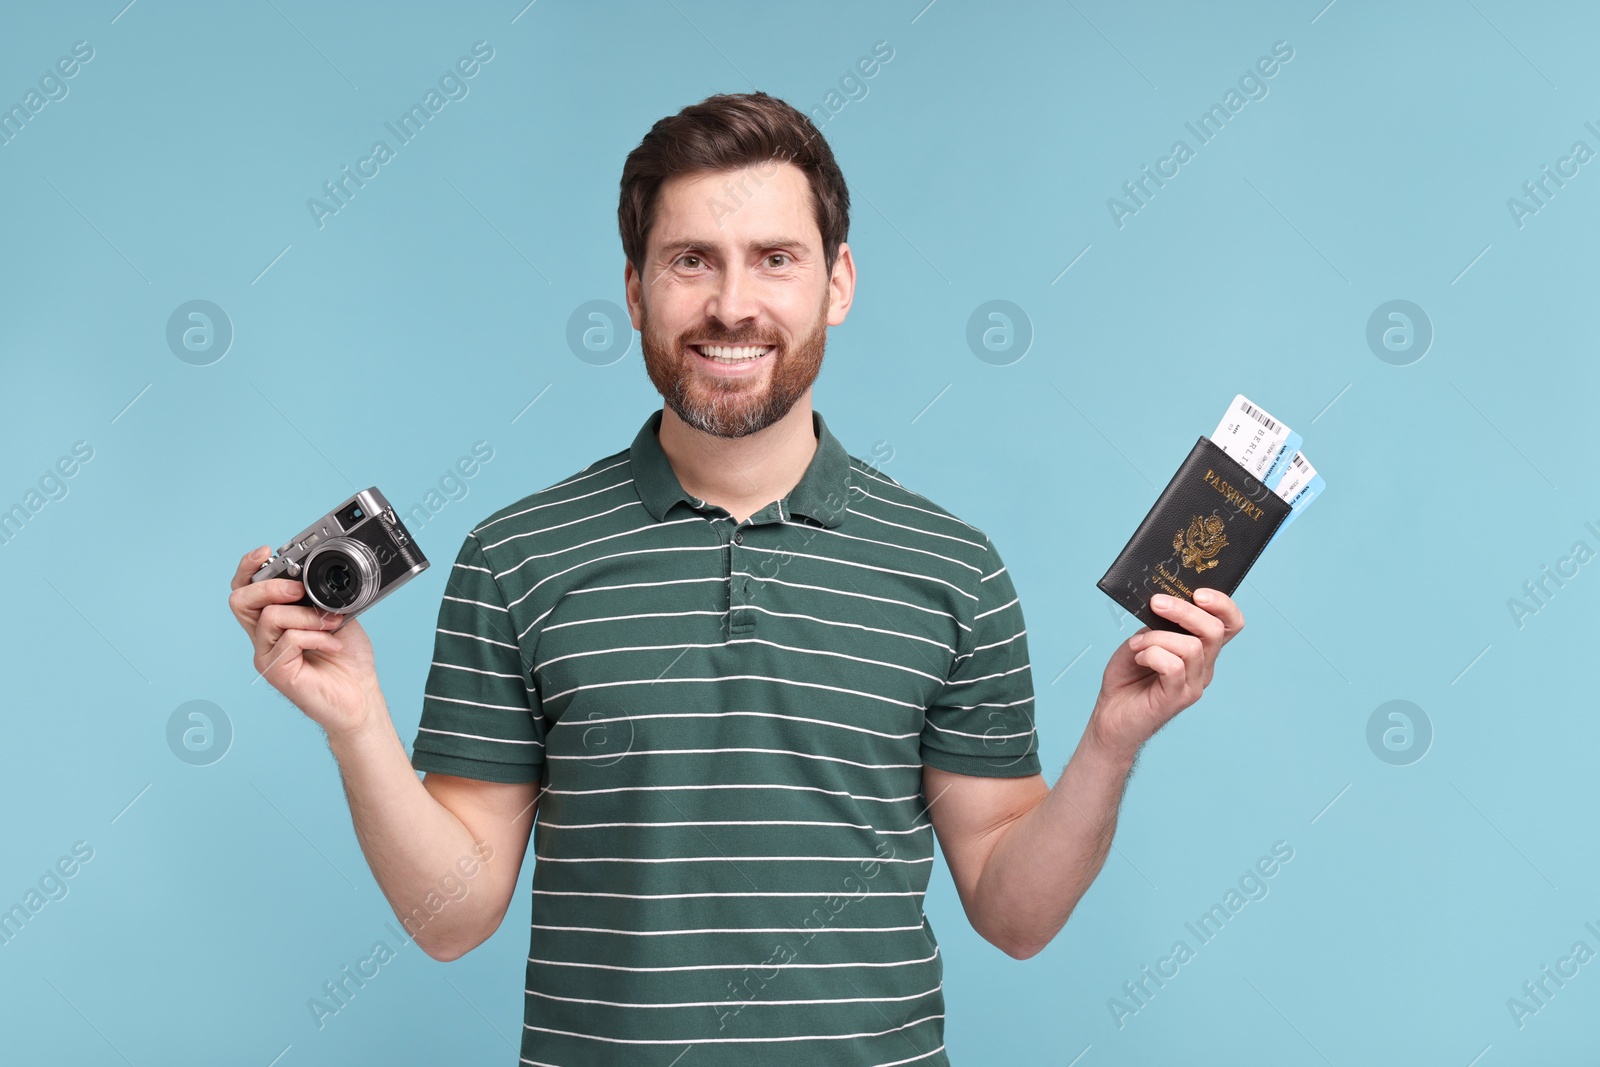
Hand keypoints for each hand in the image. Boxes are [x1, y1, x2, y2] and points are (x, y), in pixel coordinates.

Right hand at [228, 545, 379, 737]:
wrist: (360, 695)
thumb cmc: (347, 659)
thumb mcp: (335, 615)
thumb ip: (318, 597)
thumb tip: (313, 575)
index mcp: (275, 620)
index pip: (246, 590)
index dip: (248, 568)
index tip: (265, 552)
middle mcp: (265, 637)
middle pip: (240, 600)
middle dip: (270, 586)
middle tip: (299, 591)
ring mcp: (267, 655)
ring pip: (270, 617)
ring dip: (306, 615)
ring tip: (331, 624)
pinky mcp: (276, 672)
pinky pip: (289, 640)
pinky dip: (316, 636)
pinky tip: (333, 645)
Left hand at [1087, 589, 1244, 761]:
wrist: (1111, 715)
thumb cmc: (1128, 676)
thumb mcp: (1145, 639)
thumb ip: (1161, 624)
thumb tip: (1165, 600)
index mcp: (1201, 650)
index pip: (1231, 624)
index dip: (1223, 605)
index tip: (1198, 592)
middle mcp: (1204, 668)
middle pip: (1215, 630)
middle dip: (1184, 611)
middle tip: (1156, 604)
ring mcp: (1193, 685)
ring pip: (1192, 647)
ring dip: (1157, 637)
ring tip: (1137, 645)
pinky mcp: (1176, 699)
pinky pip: (1174, 667)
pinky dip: (1152, 654)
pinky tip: (1139, 658)